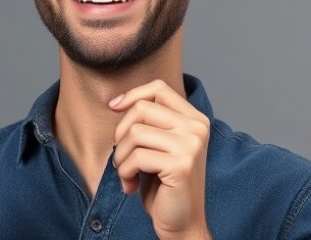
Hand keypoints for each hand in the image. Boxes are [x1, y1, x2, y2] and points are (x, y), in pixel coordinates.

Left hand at [109, 79, 210, 239]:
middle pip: (142, 108)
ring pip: (135, 133)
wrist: (181, 223)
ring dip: (120, 156)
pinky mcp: (181, 164)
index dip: (131, 95)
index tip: (113, 107)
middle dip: (121, 133)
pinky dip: (125, 172)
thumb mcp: (157, 145)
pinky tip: (131, 184)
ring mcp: (191, 145)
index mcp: (194, 119)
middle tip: (122, 156)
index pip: (158, 88)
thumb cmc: (164, 184)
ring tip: (127, 172)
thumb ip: (148, 122)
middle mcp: (197, 128)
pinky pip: (136, 157)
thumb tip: (116, 102)